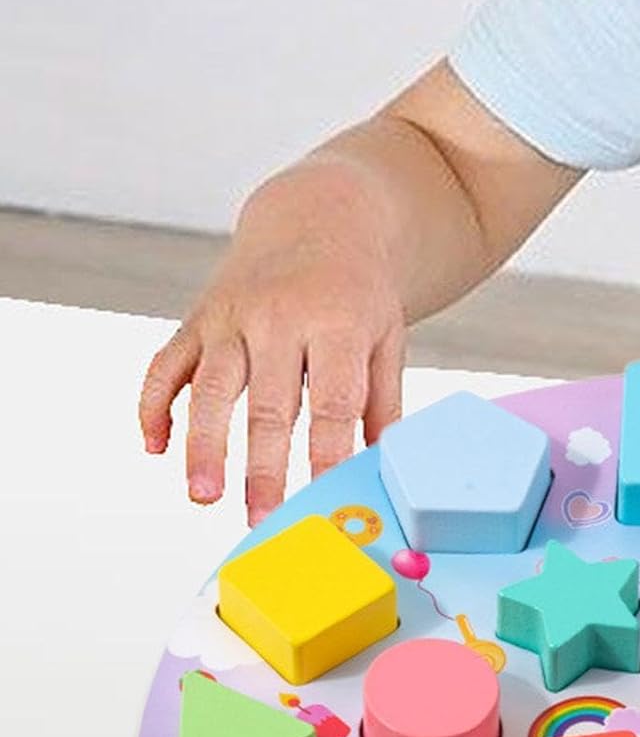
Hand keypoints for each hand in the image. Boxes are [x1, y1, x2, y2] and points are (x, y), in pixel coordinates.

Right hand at [138, 177, 406, 525]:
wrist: (320, 218)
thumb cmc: (360, 293)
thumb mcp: (388, 338)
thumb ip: (383, 404)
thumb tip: (379, 469)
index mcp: (336, 324)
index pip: (332, 401)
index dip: (326, 453)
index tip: (322, 498)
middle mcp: (278, 318)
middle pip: (267, 403)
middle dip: (261, 466)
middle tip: (260, 518)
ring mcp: (232, 316)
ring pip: (209, 387)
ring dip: (201, 445)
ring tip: (202, 495)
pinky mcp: (199, 317)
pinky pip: (167, 364)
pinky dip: (155, 405)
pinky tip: (155, 447)